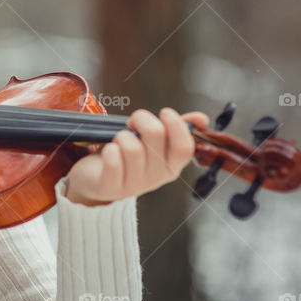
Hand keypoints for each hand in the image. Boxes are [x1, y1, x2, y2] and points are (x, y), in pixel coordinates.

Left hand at [65, 107, 208, 205]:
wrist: (99, 179)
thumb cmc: (129, 156)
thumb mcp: (154, 144)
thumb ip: (177, 129)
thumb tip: (201, 119)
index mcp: (172, 166)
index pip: (184, 147)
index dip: (176, 125)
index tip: (164, 113)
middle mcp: (157, 178)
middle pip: (156, 135)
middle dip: (141, 119)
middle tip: (133, 123)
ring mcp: (134, 185)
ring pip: (132, 147)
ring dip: (122, 136)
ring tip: (119, 142)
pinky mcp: (111, 187)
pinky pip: (113, 159)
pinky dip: (109, 149)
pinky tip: (109, 152)